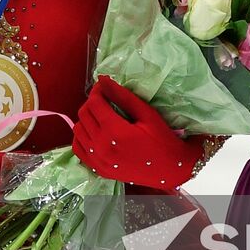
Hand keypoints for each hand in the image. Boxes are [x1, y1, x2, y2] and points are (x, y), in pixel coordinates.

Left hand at [72, 76, 200, 189]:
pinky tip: (96, 132)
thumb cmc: (163, 139)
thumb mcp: (147, 114)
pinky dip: (83, 137)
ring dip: (87, 119)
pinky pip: (78, 148)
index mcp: (115, 132)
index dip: (97, 90)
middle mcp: (102, 147)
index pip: (94, 102)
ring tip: (102, 116)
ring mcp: (98, 161)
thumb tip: (102, 79)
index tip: (104, 86)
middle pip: (84, 114)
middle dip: (92, 102)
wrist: (171, 170)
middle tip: (105, 100)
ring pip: (78, 130)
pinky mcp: (99, 170)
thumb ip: (123, 96)